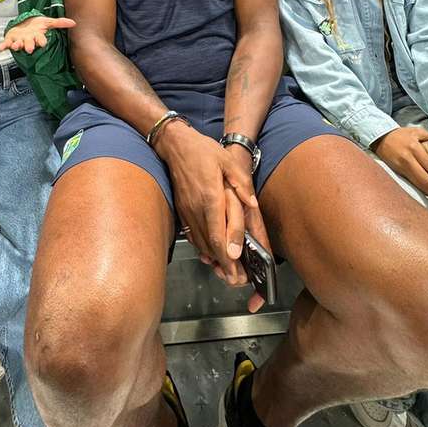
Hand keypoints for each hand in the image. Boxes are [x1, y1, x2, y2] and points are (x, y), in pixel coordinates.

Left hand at [0, 16, 74, 53]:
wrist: (24, 24)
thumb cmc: (36, 25)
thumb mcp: (47, 22)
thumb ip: (59, 23)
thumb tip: (73, 23)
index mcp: (37, 37)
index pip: (41, 40)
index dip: (41, 41)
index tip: (43, 43)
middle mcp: (28, 40)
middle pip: (29, 44)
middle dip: (29, 46)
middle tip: (29, 49)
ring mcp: (19, 41)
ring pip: (18, 45)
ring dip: (16, 46)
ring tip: (15, 46)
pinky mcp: (10, 40)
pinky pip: (5, 44)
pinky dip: (2, 47)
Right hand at [157, 122, 260, 297]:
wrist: (175, 145)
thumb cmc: (203, 151)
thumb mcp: (227, 161)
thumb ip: (241, 183)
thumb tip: (252, 203)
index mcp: (210, 196)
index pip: (218, 230)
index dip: (227, 250)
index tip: (236, 264)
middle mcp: (197, 208)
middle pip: (210, 243)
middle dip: (224, 264)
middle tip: (237, 280)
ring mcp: (187, 211)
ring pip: (201, 242)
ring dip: (215, 260)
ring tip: (228, 275)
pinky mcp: (183, 212)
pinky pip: (193, 236)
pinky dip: (203, 249)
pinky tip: (212, 257)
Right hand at [372, 126, 427, 201]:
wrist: (381, 138)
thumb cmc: (401, 134)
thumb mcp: (418, 132)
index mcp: (415, 148)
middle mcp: (408, 160)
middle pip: (425, 180)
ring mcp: (402, 168)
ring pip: (419, 184)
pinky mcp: (399, 173)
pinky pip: (414, 183)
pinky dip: (424, 190)